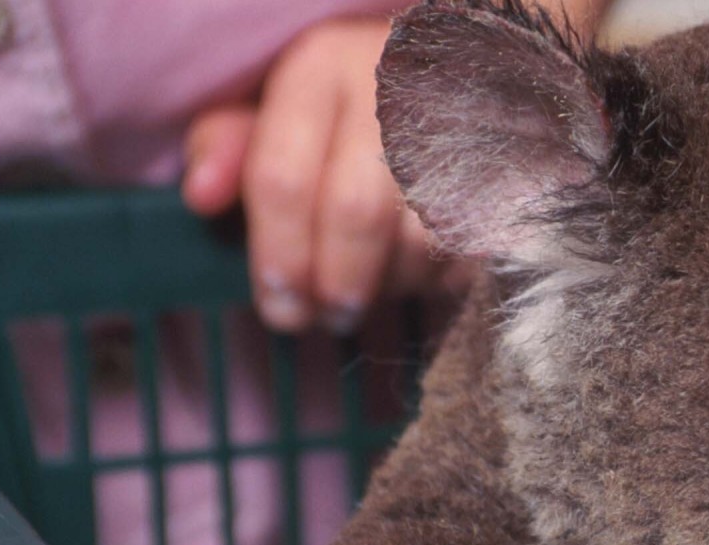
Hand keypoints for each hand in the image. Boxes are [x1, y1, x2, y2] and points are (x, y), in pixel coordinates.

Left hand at [182, 17, 461, 332]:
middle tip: (326, 316)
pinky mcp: (506, 166)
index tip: (278, 303)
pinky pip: (473, 247)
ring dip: (390, 287)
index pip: (284, 177)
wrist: (460, 65)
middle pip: (355, 214)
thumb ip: (229, 142)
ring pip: (419, 238)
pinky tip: (415, 273)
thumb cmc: (348, 94)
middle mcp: (392, 90)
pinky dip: (440, 278)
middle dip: (335, 282)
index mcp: (322, 68)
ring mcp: (459, 127)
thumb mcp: (274, 97)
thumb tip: (202, 195)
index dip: (276, 254)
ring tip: (369, 296)